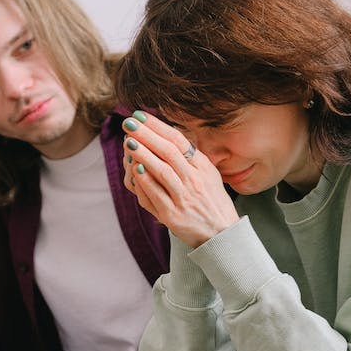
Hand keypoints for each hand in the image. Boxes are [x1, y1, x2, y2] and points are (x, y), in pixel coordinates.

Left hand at [121, 112, 238, 247]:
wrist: (221, 234)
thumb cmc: (212, 202)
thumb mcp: (209, 174)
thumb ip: (191, 157)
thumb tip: (169, 134)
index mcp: (202, 167)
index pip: (178, 140)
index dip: (158, 126)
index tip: (141, 115)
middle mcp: (194, 180)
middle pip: (168, 152)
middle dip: (147, 135)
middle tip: (129, 122)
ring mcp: (183, 198)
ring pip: (161, 171)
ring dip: (143, 154)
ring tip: (129, 141)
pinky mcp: (173, 215)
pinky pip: (155, 195)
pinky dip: (144, 181)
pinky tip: (134, 168)